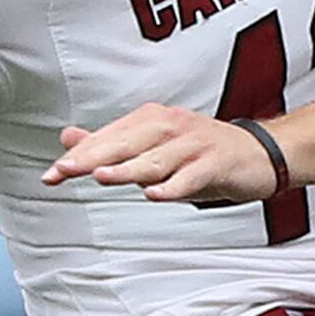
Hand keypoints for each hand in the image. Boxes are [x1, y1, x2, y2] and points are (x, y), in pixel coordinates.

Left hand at [43, 107, 281, 205]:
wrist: (262, 154)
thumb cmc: (203, 154)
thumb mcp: (154, 148)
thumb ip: (112, 145)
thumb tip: (69, 139)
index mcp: (152, 121)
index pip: (109, 138)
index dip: (80, 156)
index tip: (52, 174)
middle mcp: (171, 126)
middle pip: (127, 142)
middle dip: (94, 157)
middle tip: (65, 170)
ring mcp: (195, 143)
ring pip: (156, 158)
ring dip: (129, 168)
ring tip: (103, 177)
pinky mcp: (217, 162)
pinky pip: (192, 175)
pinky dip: (174, 186)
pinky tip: (156, 194)